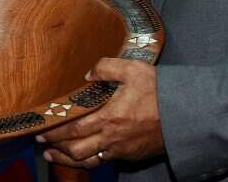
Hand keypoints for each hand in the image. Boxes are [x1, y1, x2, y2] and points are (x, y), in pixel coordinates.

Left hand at [36, 58, 163, 166]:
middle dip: (56, 147)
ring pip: (88, 160)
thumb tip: (88, 74)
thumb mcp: (133, 69)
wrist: (187, 114)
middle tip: (41, 143)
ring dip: (68, 159)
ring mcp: (122, 150)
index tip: (40, 130)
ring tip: (54, 156)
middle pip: (76, 150)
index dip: (54, 132)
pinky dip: (88, 160)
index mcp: (109, 117)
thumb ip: (106, 67)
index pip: (73, 129)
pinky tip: (82, 156)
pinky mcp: (131, 155)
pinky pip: (104, 161)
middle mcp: (112, 138)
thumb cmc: (159, 91)